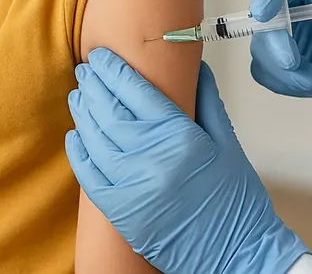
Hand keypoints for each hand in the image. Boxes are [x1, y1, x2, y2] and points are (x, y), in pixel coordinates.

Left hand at [66, 48, 309, 273]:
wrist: (237, 255)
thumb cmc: (236, 203)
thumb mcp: (228, 145)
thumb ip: (207, 103)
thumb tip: (194, 70)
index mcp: (181, 138)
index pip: (137, 92)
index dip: (115, 70)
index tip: (104, 58)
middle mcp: (152, 160)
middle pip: (110, 111)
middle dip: (94, 85)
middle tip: (86, 70)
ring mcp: (133, 188)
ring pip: (95, 138)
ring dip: (83, 112)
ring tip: (79, 95)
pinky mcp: (121, 212)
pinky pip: (89, 176)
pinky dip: (78, 152)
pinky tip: (75, 135)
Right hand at [248, 0, 311, 129]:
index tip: (261, 14)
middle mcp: (294, 2)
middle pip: (265, 18)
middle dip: (274, 45)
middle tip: (293, 65)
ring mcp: (286, 31)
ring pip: (262, 48)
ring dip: (282, 72)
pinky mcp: (283, 58)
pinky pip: (266, 71)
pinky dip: (283, 84)